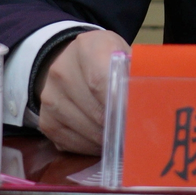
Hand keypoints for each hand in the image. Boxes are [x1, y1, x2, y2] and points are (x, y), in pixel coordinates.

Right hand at [37, 29, 129, 154]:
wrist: (68, 59)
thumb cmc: (105, 57)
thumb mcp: (122, 52)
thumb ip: (134, 71)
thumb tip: (150, 98)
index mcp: (86, 48)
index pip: (102, 81)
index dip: (121, 104)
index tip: (138, 118)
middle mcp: (62, 71)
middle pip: (95, 110)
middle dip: (118, 126)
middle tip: (138, 134)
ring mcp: (50, 97)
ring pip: (85, 130)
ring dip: (107, 139)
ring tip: (124, 138)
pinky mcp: (46, 120)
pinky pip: (72, 143)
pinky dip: (92, 146)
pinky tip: (105, 141)